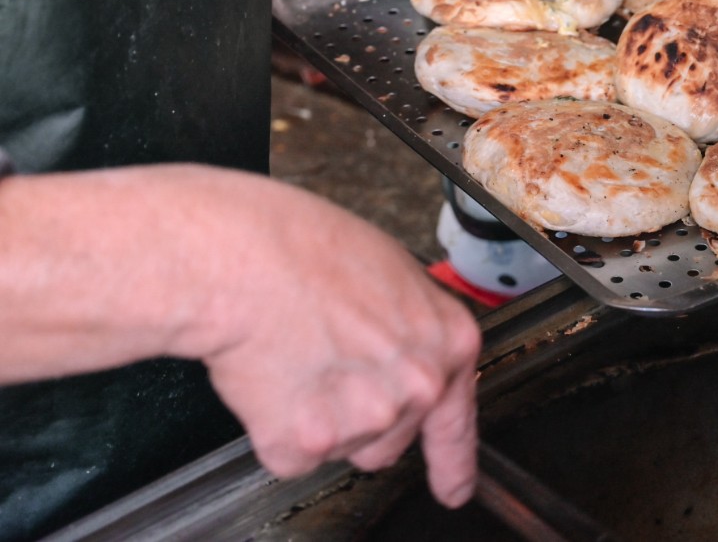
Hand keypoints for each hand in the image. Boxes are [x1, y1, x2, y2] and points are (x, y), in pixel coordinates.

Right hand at [0, 165, 482, 505]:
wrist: (242, 259)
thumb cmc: (305, 246)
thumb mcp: (388, 271)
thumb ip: (407, 326)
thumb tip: (400, 345)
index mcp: (446, 340)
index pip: (457, 419)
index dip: (454, 462)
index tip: (453, 488)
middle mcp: (418, 386)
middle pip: (390, 435)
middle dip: (359, 411)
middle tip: (323, 357)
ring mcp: (366, 419)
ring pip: (340, 446)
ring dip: (317, 418)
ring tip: (294, 356)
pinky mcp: (307, 445)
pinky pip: (289, 453)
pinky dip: (272, 424)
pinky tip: (269, 376)